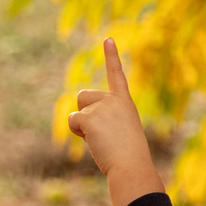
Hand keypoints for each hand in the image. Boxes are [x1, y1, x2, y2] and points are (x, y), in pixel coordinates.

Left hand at [68, 38, 165, 205]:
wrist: (132, 166)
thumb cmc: (130, 159)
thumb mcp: (120, 135)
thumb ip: (106, 124)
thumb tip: (88, 128)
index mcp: (125, 103)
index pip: (117, 75)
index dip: (111, 56)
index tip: (107, 39)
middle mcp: (114, 100)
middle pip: (84, 96)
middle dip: (85, 113)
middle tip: (102, 133)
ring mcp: (103, 106)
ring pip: (78, 109)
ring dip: (81, 124)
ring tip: (100, 138)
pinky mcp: (91, 117)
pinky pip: (73, 122)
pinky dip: (78, 133)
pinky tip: (94, 141)